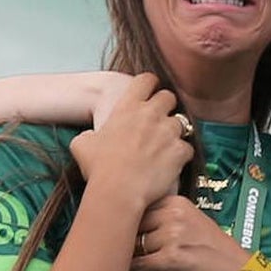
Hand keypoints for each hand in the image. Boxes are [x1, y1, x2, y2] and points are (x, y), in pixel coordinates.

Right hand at [69, 73, 191, 208]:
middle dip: (166, 106)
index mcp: (127, 107)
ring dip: (175, 132)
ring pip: (182, 122)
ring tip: (165, 146)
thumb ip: (91, 133)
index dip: (150, 84)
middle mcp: (151, 114)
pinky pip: (188, 147)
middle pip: (169, 97)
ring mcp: (168, 131)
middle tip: (159, 121)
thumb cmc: (98, 168)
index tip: (149, 92)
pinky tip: (172, 164)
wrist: (118, 190)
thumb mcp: (82, 144)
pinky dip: (181, 155)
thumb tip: (93, 137)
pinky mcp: (180, 150)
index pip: (146, 80)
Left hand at [131, 196, 249, 270]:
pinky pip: (140, 265)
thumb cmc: (213, 249)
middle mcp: (174, 215)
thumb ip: (165, 216)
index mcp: (177, 202)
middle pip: (133, 225)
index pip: (139, 207)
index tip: (126, 230)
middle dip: (129, 239)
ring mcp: (173, 236)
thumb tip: (128, 221)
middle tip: (126, 249)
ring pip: (135, 246)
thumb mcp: (191, 221)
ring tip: (135, 261)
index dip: (130, 221)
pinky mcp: (171, 258)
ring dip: (132, 256)